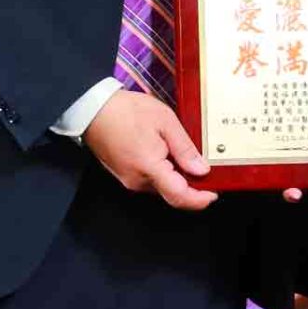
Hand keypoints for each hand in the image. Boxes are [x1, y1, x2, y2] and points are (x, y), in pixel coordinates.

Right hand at [84, 91, 215, 209]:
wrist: (93, 109)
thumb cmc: (126, 111)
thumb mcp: (165, 121)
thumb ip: (184, 148)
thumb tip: (201, 169)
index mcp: (149, 168)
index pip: (180, 196)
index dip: (200, 199)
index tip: (214, 193)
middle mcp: (138, 180)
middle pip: (172, 193)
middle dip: (191, 186)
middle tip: (205, 169)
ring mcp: (129, 179)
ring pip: (161, 187)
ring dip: (176, 177)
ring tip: (183, 154)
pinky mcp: (124, 175)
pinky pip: (150, 180)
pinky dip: (163, 173)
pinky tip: (167, 154)